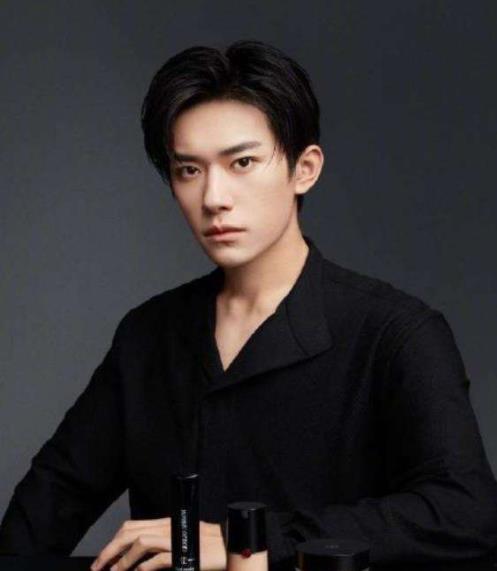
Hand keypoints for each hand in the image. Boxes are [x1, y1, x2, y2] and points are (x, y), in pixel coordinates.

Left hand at [90, 518, 225, 570]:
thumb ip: (165, 543)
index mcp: (167, 523)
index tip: (104, 557)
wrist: (232, 545)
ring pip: (140, 543)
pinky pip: (158, 559)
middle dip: (110, 550)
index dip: (114, 540)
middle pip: (131, 532)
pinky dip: (142, 568)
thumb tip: (144, 557)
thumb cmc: (211, 544)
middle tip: (98, 566)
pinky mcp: (183, 553)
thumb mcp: (185, 539)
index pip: (133, 526)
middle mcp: (168, 527)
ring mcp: (176, 539)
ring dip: (122, 560)